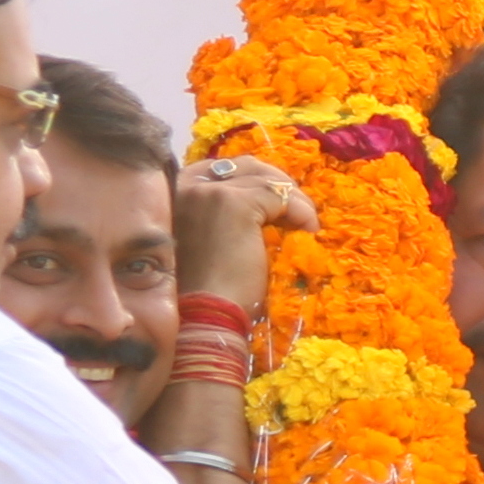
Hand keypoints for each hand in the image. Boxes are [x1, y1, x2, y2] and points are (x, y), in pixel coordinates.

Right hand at [172, 155, 314, 306]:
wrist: (204, 317)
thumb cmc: (207, 293)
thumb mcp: (209, 242)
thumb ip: (221, 217)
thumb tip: (265, 205)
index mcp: (175, 192)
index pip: (223, 169)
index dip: (256, 182)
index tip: (278, 205)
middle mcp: (187, 185)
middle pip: (245, 166)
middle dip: (276, 183)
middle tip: (298, 209)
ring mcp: (208, 192)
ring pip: (265, 179)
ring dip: (293, 199)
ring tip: (306, 225)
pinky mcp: (233, 204)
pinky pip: (280, 196)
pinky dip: (301, 210)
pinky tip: (308, 231)